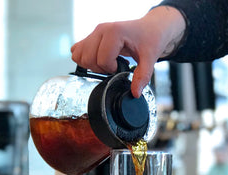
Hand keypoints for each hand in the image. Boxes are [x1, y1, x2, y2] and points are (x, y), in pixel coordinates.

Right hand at [71, 6, 185, 97]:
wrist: (149, 29)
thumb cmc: (150, 39)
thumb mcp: (150, 59)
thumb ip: (142, 76)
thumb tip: (135, 93)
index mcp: (114, 32)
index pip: (102, 59)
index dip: (111, 69)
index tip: (120, 67)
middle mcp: (101, 30)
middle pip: (87, 58)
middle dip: (100, 68)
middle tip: (113, 67)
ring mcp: (95, 32)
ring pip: (78, 55)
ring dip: (91, 65)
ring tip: (106, 64)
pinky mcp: (92, 36)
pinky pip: (77, 50)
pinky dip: (85, 59)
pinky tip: (99, 60)